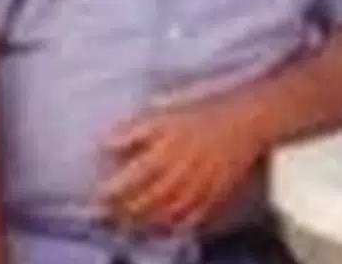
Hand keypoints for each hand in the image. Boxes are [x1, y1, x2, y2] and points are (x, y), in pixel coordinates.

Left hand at [98, 99, 266, 233]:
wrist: (245, 122)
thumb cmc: (202, 114)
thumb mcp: (163, 116)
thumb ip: (133, 132)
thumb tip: (105, 143)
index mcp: (163, 155)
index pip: (128, 184)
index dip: (109, 195)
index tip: (96, 198)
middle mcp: (177, 177)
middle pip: (143, 205)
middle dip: (121, 214)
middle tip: (106, 217)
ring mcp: (197, 190)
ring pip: (164, 216)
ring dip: (143, 223)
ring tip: (129, 225)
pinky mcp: (213, 197)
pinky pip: (190, 219)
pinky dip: (173, 227)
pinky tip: (163, 227)